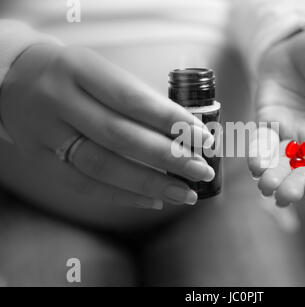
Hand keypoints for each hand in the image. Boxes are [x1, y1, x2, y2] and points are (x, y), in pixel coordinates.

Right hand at [0, 44, 214, 207]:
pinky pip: (84, 185)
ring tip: (185, 192)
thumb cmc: (72, 76)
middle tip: (201, 171)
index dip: (171, 121)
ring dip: (151, 183)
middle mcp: (58, 100)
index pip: (132, 100)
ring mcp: (45, 133)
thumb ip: (138, 99)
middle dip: (169, 157)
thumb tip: (186, 132)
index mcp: (79, 69)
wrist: (14, 79)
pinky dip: (123, 196)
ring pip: (103, 165)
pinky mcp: (40, 160)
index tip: (203, 138)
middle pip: (121, 136)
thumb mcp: (100, 71)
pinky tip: (154, 199)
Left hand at [248, 26, 304, 205]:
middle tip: (284, 196)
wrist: (300, 38)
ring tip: (266, 186)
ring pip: (283, 162)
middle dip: (296, 184)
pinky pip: (262, 142)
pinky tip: (256, 165)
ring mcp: (292, 133)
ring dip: (274, 176)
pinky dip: (258, 155)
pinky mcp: (269, 124)